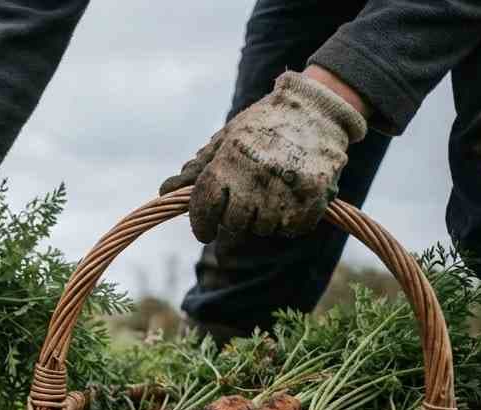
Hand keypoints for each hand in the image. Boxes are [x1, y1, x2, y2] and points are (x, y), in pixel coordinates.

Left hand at [160, 69, 367, 243]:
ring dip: (262, 220)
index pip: (204, 208)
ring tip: (269, 195)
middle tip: (242, 209)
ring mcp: (284, 188)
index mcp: (228, 163)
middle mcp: (253, 179)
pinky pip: (293, 227)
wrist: (317, 106)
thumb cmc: (264, 123)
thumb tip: (164, 192)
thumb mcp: (226, 139)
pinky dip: (290, 221)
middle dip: (233, 222)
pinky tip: (290, 201)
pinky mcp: (313, 196)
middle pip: (233, 224)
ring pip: (263, 228)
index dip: (201, 225)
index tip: (204, 233)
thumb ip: (198, 169)